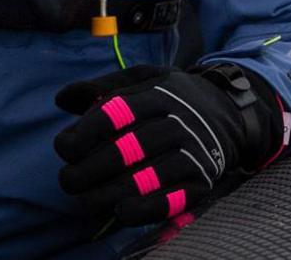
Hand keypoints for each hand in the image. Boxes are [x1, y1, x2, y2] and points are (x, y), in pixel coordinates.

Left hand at [53, 64, 276, 226]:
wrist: (229, 111)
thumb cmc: (172, 97)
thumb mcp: (144, 78)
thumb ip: (103, 85)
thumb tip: (61, 99)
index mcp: (159, 93)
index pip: (118, 112)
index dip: (86, 132)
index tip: (64, 147)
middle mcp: (178, 122)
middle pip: (130, 147)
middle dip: (91, 168)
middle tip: (67, 179)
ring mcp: (193, 152)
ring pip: (148, 176)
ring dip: (111, 192)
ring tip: (84, 200)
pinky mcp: (202, 179)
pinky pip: (174, 198)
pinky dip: (146, 208)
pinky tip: (121, 212)